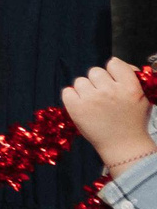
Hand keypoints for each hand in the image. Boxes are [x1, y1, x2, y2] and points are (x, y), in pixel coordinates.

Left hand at [62, 59, 156, 173]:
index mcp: (130, 87)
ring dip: (85, 91)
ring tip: (95, 105)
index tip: (113, 82)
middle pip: (95, 71)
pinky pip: (67, 91)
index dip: (112, 72)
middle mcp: (110, 91)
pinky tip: (83, 107)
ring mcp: (92, 99)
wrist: (123, 146)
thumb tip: (116, 62)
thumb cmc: (132, 122)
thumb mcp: (142, 98)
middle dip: (98, 82)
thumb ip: (131, 78)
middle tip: (104, 98)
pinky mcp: (76, 108)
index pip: (114, 63)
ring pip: (80, 81)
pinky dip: (72, 98)